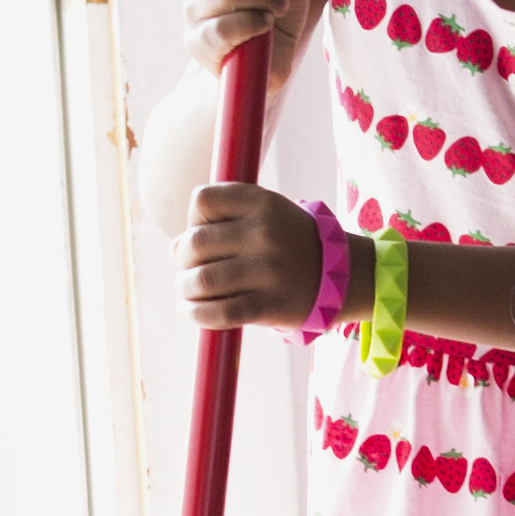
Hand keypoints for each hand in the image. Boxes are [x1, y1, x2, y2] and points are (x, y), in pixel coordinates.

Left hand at [185, 183, 323, 331]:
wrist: (339, 275)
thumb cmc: (287, 242)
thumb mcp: (263, 216)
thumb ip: (220, 223)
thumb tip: (175, 248)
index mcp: (262, 202)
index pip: (203, 201)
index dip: (192, 219)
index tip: (203, 233)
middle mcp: (265, 232)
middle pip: (195, 242)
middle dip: (183, 259)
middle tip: (190, 268)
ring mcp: (269, 270)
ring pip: (202, 281)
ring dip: (185, 288)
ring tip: (188, 291)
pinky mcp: (271, 305)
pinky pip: (220, 313)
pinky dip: (197, 314)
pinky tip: (192, 310)